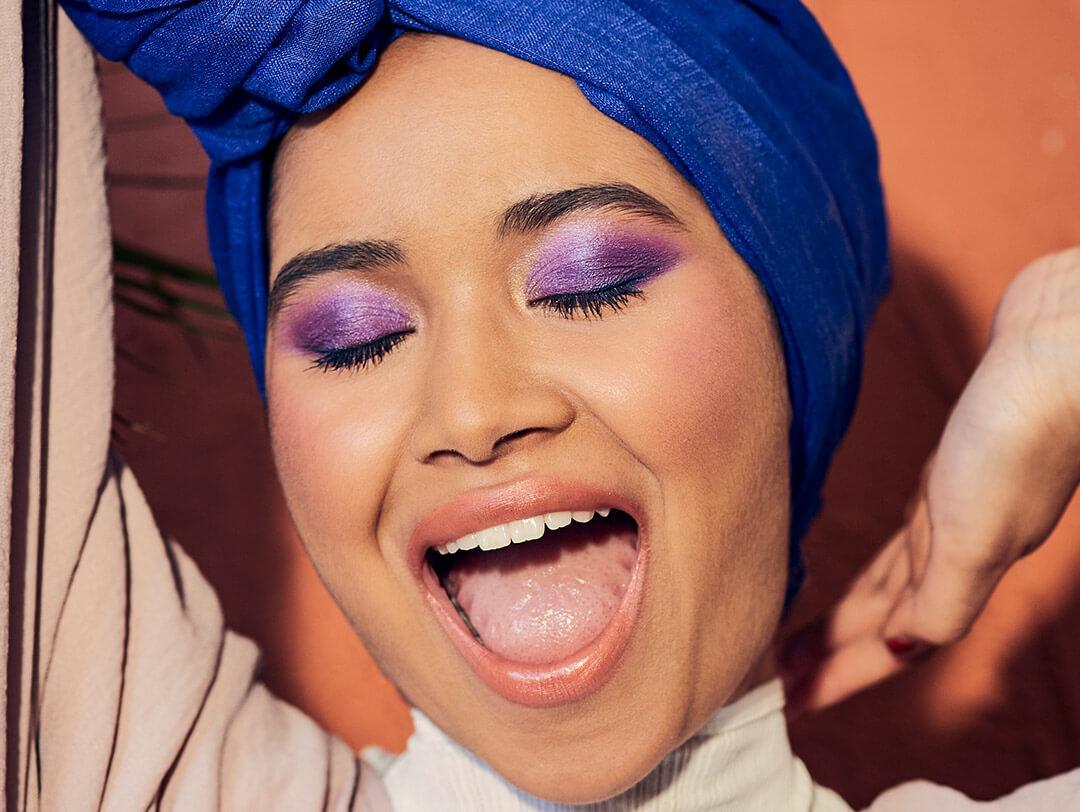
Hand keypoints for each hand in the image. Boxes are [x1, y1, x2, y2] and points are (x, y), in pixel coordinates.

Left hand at [780, 247, 1079, 716]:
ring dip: (852, 611)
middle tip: (781, 675)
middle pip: (884, 614)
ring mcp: (955, 508)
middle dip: (837, 651)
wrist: (1061, 346)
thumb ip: (944, 596)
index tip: (794, 701)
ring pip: (892, 579)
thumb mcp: (976, 532)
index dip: (844, 673)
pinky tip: (868, 558)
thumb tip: (901, 649)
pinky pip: (904, 536)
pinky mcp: (952, 467)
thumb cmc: (1018, 436)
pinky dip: (883, 559)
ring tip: (806, 631)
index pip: (892, 640)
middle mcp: (955, 545)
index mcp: (957, 567)